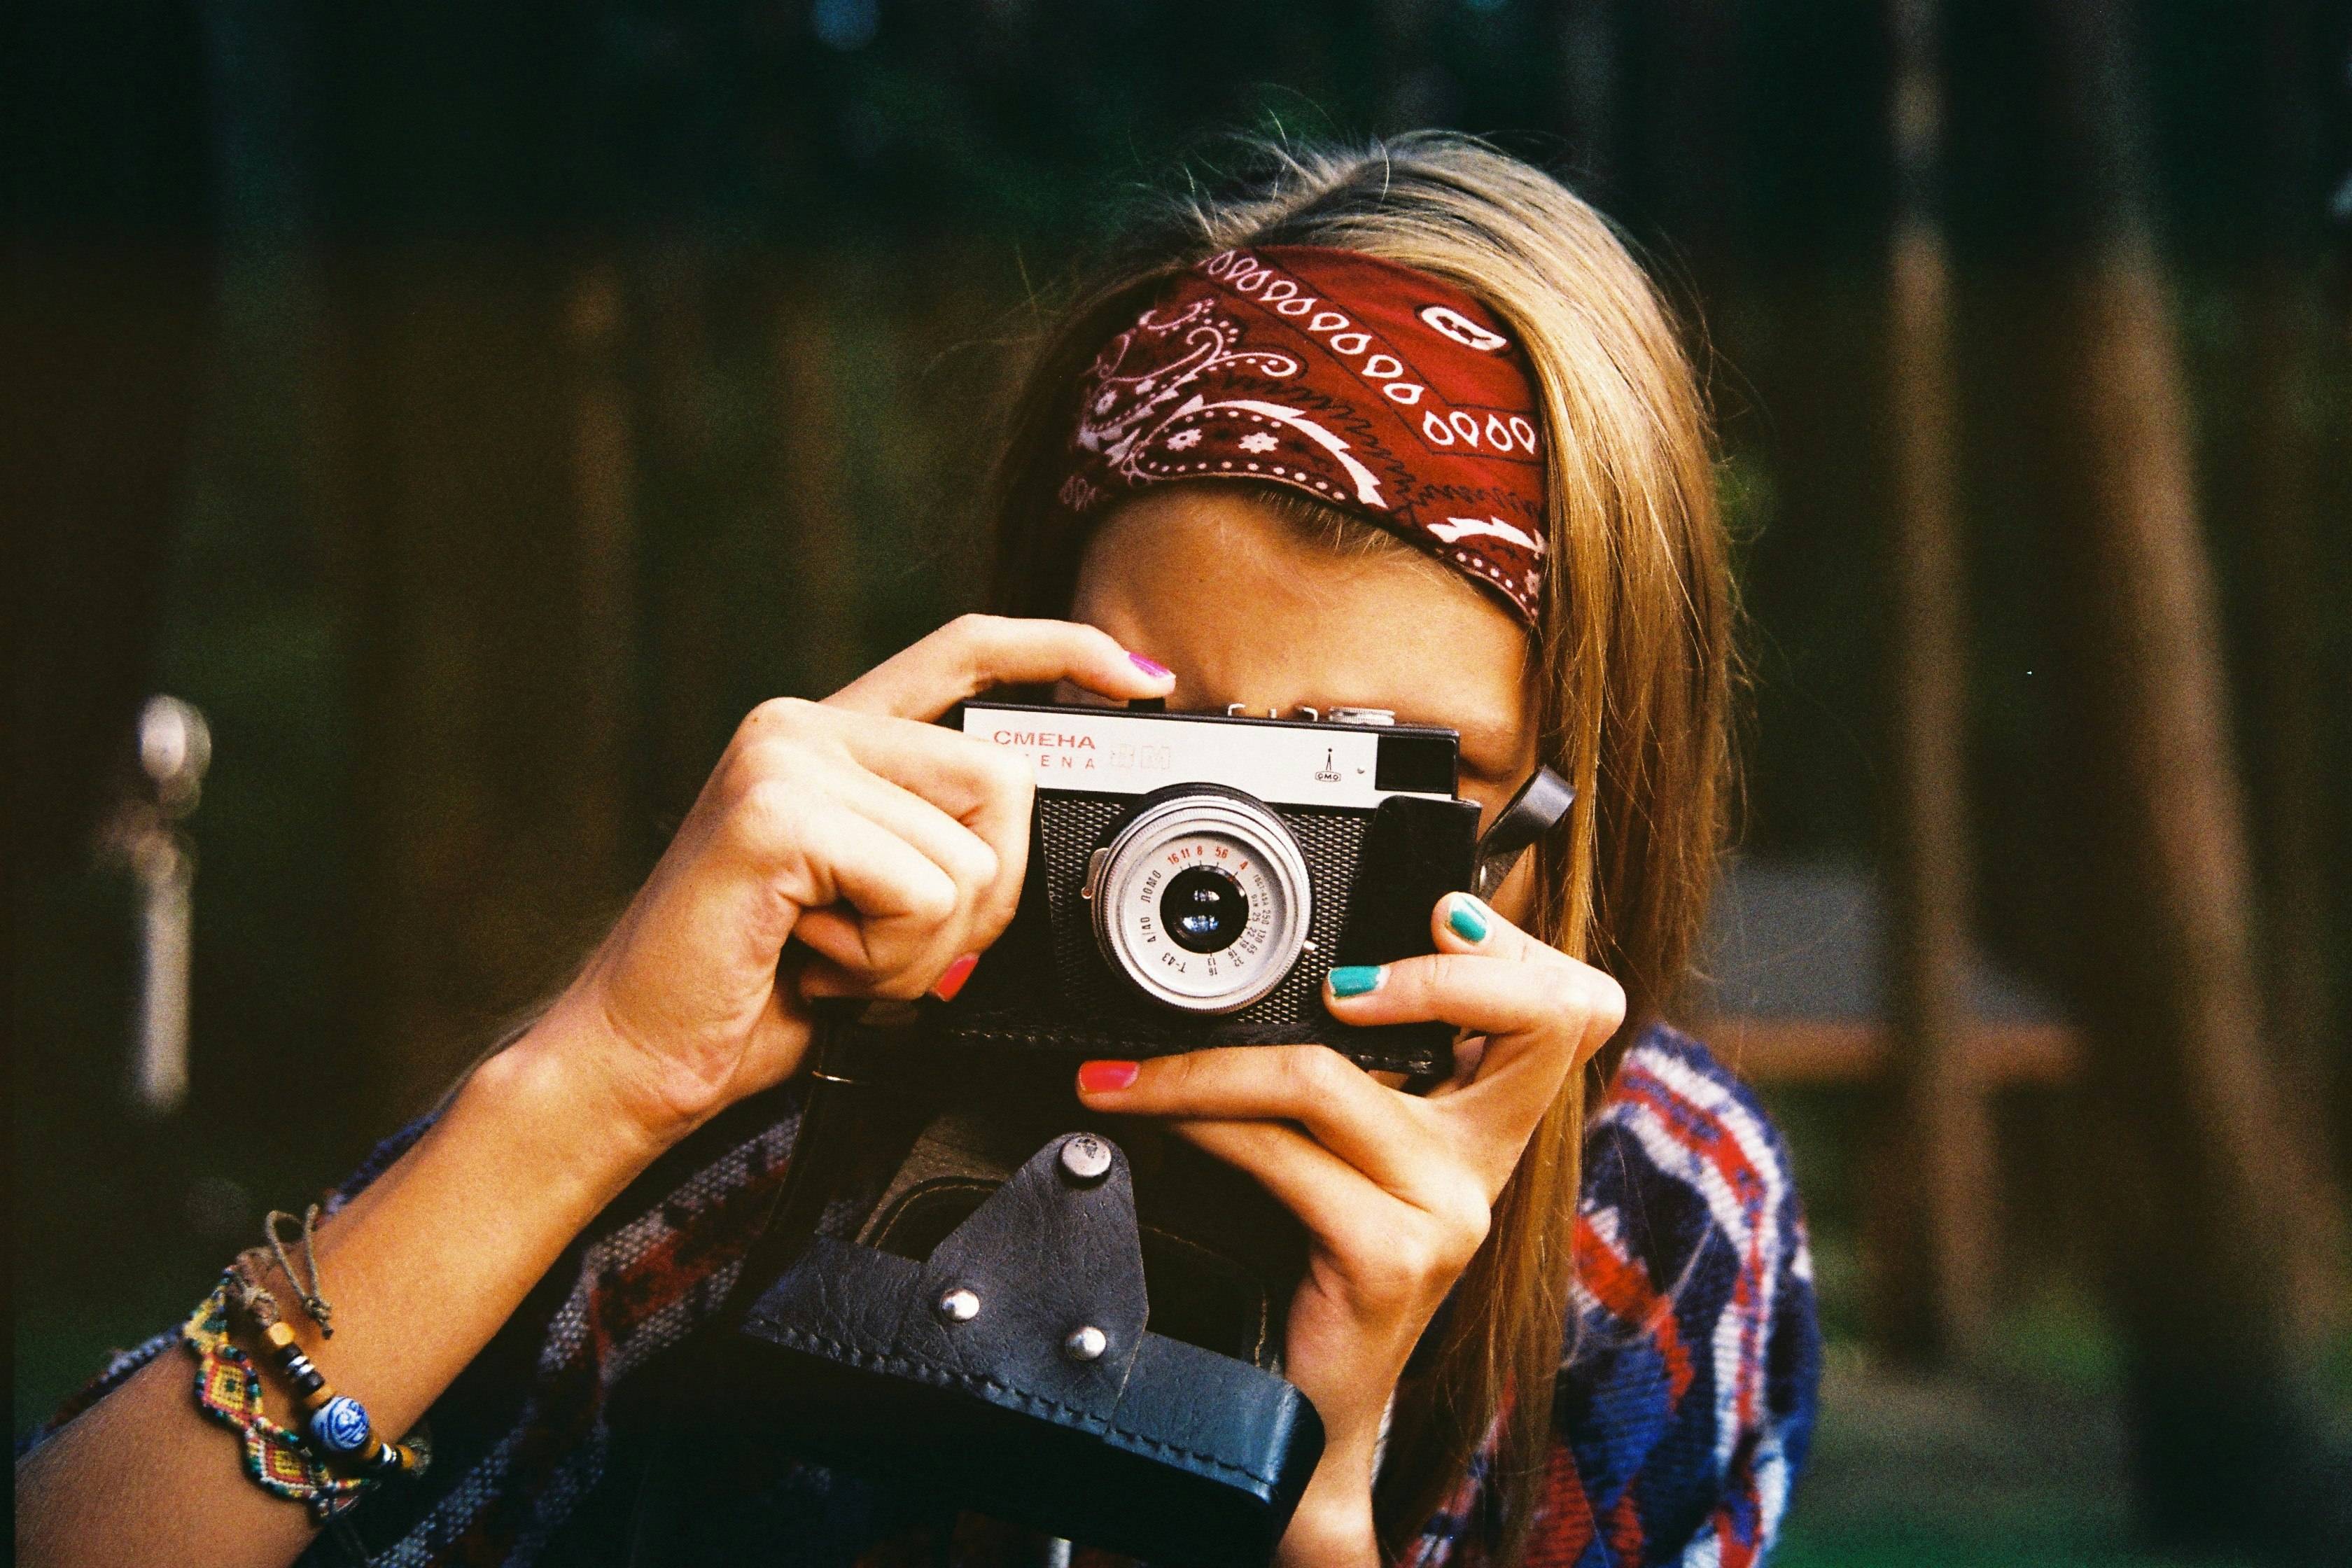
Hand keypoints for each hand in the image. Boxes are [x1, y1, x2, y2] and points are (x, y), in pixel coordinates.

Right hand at [522, 615, 1174, 1152]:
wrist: (642, 1054)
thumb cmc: (763, 990)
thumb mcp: (879, 906)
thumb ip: (942, 846)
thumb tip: (1031, 828)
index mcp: (835, 735)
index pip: (966, 651)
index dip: (1062, 651)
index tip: (1142, 681)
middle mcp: (808, 725)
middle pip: (1001, 779)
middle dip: (982, 896)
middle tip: (890, 947)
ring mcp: (787, 759)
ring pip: (968, 852)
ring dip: (924, 944)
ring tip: (836, 957)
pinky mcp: (775, 812)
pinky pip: (920, 889)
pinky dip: (885, 958)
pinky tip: (812, 961)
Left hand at [1073, 893, 1624, 1565]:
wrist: (1297, 1424)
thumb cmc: (1309, 1273)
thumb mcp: (1338, 1156)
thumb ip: (1342, 1071)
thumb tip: (1271, 969)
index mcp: (1483, 1122)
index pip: (1570, 1006)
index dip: (1517, 947)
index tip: (1438, 914)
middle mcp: (1484, 1162)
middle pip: (1544, 1018)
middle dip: (1446, 971)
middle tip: (1336, 978)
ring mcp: (1447, 1211)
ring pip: (1334, 1077)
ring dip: (1209, 1061)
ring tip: (1129, 1066)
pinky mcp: (1392, 1256)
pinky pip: (1281, 1152)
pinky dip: (1194, 1118)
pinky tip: (1141, 1113)